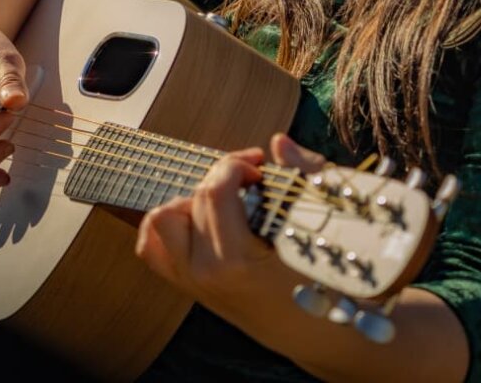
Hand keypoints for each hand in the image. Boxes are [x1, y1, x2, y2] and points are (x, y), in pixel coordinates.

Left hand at [135, 134, 325, 328]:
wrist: (318, 337)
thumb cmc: (327, 284)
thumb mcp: (322, 227)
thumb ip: (301, 176)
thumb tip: (279, 143)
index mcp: (235, 262)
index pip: (215, 190)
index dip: (235, 165)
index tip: (260, 167)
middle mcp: (204, 273)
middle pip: (195, 197)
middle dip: (222, 176)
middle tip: (252, 179)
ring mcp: (192, 282)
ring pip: (161, 221)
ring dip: (191, 201)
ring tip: (225, 202)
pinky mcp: (188, 286)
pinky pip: (152, 247)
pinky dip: (168, 225)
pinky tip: (200, 218)